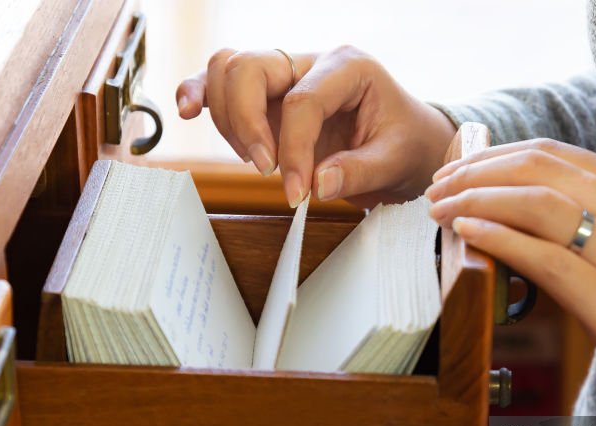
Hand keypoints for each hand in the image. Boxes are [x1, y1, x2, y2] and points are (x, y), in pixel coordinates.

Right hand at [176, 46, 456, 207]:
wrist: (408, 141)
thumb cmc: (405, 144)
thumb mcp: (396, 161)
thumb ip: (359, 172)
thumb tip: (316, 184)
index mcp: (348, 66)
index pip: (301, 101)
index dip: (292, 151)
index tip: (297, 193)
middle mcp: (310, 61)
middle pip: (249, 68)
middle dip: (248, 124)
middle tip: (267, 170)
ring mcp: (284, 74)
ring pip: (227, 70)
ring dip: (229, 120)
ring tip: (258, 159)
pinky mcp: (266, 94)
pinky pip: (220, 80)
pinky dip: (199, 93)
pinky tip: (186, 111)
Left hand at [426, 139, 595, 416]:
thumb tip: (534, 226)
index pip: (555, 154)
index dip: (496, 156)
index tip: (459, 168)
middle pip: (538, 167)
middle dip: (475, 172)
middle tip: (436, 186)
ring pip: (536, 203)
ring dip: (475, 199)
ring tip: (439, 209)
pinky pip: (547, 257)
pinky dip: (500, 238)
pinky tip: (468, 233)